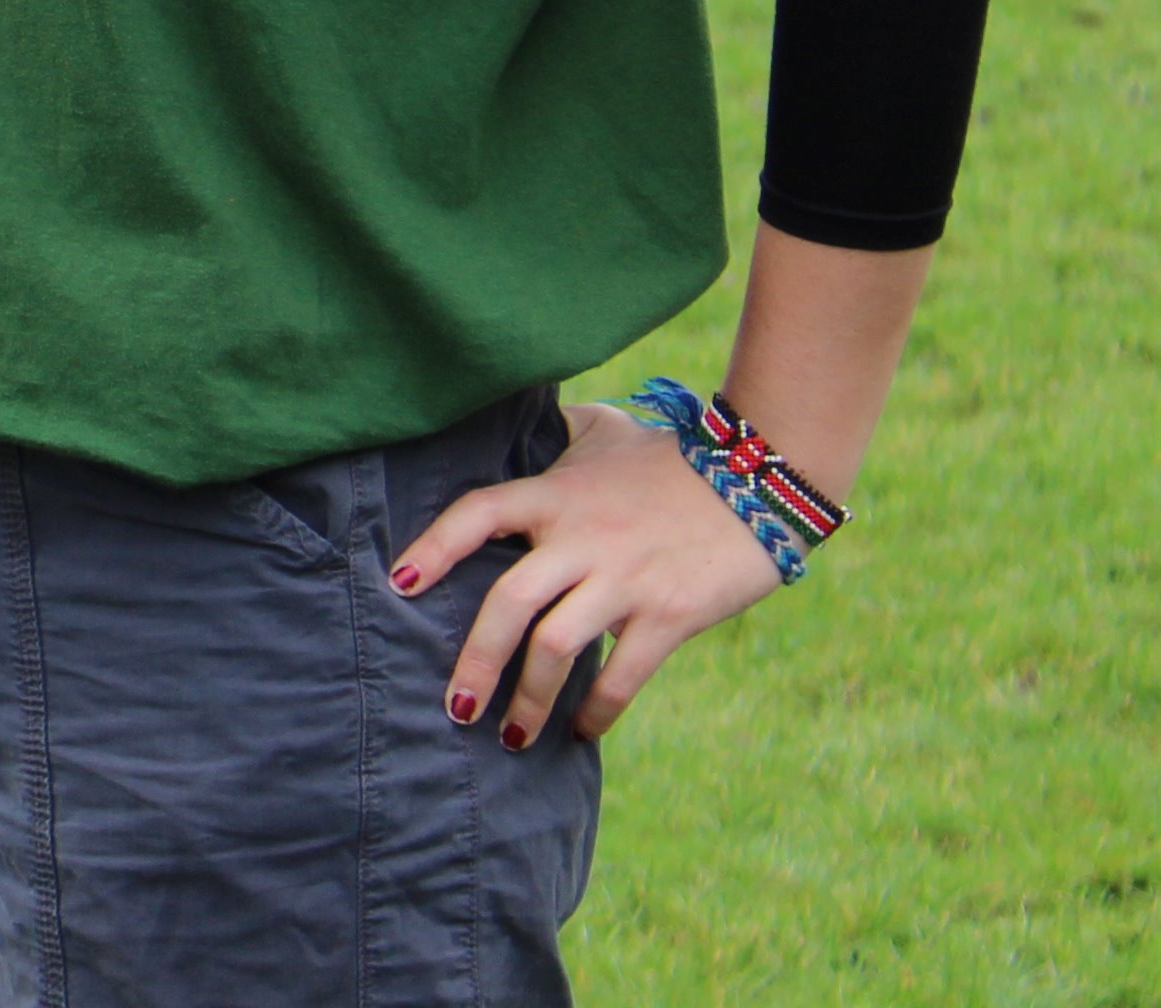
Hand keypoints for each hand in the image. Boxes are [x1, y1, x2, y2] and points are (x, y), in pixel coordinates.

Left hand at [393, 396, 789, 747]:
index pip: (478, 514)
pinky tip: (582, 730)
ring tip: (510, 735)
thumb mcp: (605, 430)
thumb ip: (557, 435)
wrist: (761, 478)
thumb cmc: (672, 457)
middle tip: (454, 706)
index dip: (434, 547)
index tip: (399, 585)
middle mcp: (581, 538)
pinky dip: (598, 709)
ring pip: (557, 647)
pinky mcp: (670, 614)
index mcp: (555, 494)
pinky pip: (624, 674)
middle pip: (509, 602)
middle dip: (475, 660)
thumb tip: (521, 425)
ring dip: (529, 698)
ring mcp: (625, 579)